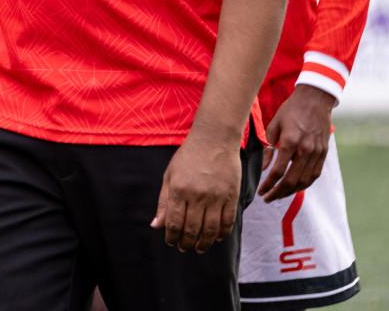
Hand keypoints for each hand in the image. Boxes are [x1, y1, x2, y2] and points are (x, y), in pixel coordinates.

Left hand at [151, 130, 242, 253]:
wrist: (214, 140)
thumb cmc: (188, 157)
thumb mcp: (170, 176)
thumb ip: (164, 202)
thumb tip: (156, 226)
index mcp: (179, 190)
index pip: (174, 223)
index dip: (172, 237)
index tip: (171, 242)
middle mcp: (198, 195)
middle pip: (192, 230)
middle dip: (186, 243)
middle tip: (183, 248)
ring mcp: (217, 196)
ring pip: (211, 230)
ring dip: (204, 243)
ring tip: (198, 248)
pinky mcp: (232, 196)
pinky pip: (228, 221)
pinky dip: (222, 233)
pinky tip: (217, 238)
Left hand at [258, 85, 335, 201]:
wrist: (315, 100)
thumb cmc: (291, 110)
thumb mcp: (274, 125)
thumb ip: (269, 148)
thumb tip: (264, 168)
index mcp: (291, 142)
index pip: (278, 171)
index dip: (268, 185)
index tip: (260, 191)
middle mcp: (305, 151)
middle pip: (291, 181)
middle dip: (277, 193)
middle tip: (267, 198)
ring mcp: (317, 153)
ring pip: (304, 181)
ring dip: (290, 192)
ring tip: (278, 195)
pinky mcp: (323, 154)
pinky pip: (314, 175)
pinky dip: (304, 184)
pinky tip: (294, 187)